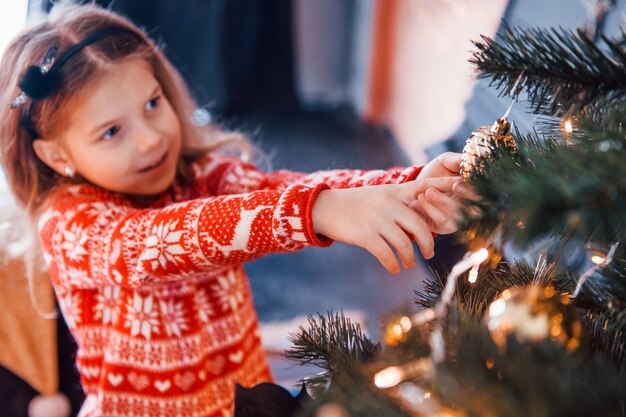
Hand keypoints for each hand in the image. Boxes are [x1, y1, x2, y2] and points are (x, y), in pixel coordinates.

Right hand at [312, 177, 457, 274]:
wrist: (325, 207)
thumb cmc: (357, 204)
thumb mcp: (380, 195)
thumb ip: (401, 203)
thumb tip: (423, 222)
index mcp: (395, 191)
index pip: (426, 186)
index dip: (446, 187)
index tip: (464, 188)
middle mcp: (389, 203)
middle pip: (420, 224)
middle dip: (428, 243)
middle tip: (429, 254)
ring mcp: (377, 219)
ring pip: (404, 243)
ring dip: (409, 257)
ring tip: (407, 263)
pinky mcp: (364, 235)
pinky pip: (386, 254)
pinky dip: (393, 265)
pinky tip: (394, 269)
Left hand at [410, 152, 478, 233]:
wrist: (416, 184)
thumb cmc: (437, 171)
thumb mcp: (446, 161)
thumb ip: (458, 160)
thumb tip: (472, 159)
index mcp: (476, 190)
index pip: (483, 194)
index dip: (471, 191)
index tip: (456, 184)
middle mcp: (472, 206)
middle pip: (473, 209)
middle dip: (457, 198)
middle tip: (438, 190)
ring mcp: (461, 218)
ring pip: (458, 216)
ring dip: (442, 203)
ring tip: (426, 193)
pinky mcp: (447, 227)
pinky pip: (444, 222)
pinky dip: (431, 211)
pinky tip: (420, 199)